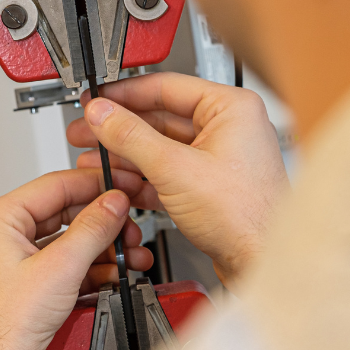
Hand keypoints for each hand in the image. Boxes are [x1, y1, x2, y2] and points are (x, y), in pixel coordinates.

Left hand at [0, 169, 151, 349]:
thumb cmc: (1, 328)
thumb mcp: (59, 268)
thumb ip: (92, 228)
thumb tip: (112, 203)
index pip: (54, 184)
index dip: (94, 185)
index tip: (122, 189)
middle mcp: (1, 235)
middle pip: (64, 212)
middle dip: (102, 223)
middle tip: (129, 227)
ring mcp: (13, 261)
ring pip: (67, 240)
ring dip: (100, 248)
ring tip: (127, 254)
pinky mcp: (26, 285)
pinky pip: (63, 264)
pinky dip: (89, 267)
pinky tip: (112, 273)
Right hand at [67, 72, 288, 288]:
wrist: (261, 263)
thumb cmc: (247, 218)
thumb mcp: (175, 169)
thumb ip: (131, 136)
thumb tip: (102, 113)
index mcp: (231, 108)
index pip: (166, 86)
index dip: (124, 94)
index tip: (97, 100)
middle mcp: (228, 128)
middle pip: (160, 118)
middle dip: (119, 129)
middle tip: (87, 130)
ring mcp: (218, 158)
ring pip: (161, 147)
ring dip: (126, 155)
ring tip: (94, 158)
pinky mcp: (210, 186)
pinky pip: (168, 172)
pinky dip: (142, 178)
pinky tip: (118, 183)